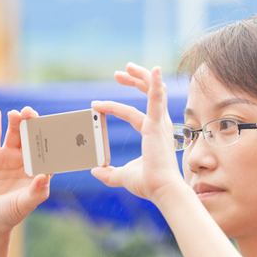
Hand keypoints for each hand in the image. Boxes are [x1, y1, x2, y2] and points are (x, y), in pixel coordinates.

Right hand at [0, 107, 50, 232]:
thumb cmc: (10, 213)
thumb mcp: (25, 204)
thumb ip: (36, 192)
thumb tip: (44, 177)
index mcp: (38, 169)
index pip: (47, 151)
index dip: (50, 139)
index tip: (53, 127)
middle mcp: (24, 160)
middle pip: (31, 137)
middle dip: (32, 124)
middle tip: (32, 113)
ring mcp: (7, 156)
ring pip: (13, 135)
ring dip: (16, 122)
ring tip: (17, 114)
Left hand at [90, 63, 186, 202]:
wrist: (162, 190)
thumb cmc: (149, 184)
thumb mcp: (124, 176)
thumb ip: (109, 173)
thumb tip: (95, 171)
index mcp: (152, 134)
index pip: (133, 114)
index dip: (115, 107)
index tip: (96, 105)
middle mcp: (159, 125)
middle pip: (149, 94)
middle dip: (134, 81)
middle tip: (118, 74)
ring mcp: (159, 123)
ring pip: (154, 91)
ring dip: (142, 76)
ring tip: (127, 67)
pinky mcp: (156, 124)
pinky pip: (156, 98)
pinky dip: (156, 83)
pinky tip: (155, 70)